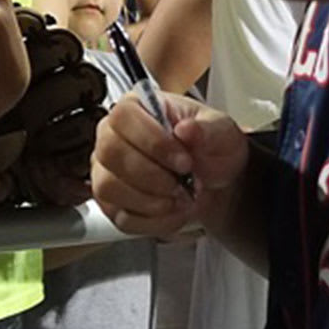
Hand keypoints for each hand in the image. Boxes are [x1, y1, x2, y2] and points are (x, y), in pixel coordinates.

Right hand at [91, 91, 245, 240]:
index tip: (184, 161)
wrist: (216, 183)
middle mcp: (113, 137)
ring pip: (108, 188)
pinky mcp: (111, 204)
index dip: (152, 141)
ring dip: (152, 200)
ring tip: (181, 197)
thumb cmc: (210, 150)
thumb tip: (186, 129)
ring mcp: (107, 172)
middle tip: (183, 182)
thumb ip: (207, 129)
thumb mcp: (221, 133)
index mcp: (137, 108)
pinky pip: (121, 218)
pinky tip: (174, 211)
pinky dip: (155, 220)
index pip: (123, 116)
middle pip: (109, 153)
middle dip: (152, 175)